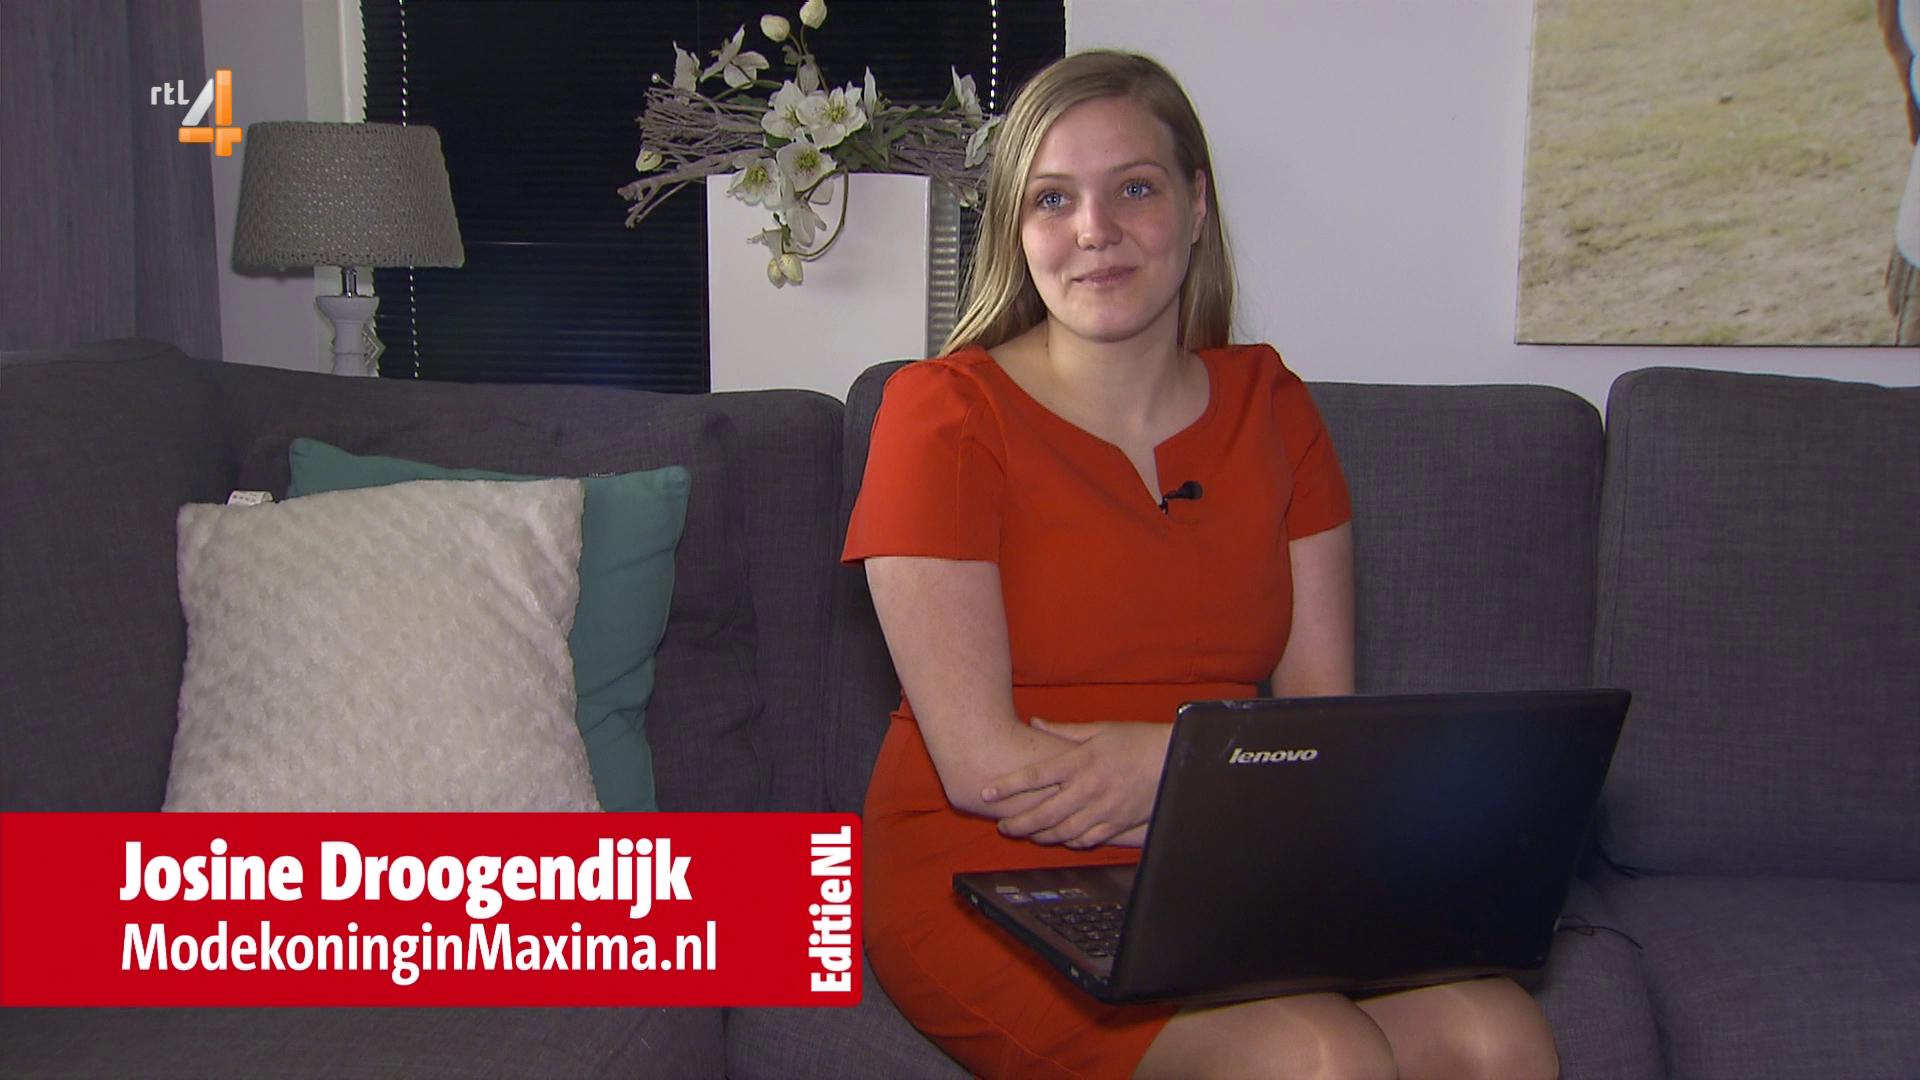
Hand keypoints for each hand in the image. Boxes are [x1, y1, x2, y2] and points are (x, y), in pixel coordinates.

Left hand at [980, 720, 1169, 848]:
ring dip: (1040, 835)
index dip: (1008, 785)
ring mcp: (1103, 810)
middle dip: (1018, 822)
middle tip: (1002, 826)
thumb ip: (1064, 731)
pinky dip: (1069, 842)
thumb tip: (1035, 722)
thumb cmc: (1136, 741)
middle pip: (1044, 812)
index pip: (1036, 776)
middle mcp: (1089, 788)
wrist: (1175, 760)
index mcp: (1082, 761)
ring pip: (1062, 831)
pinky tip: (1059, 839)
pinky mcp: (1117, 824)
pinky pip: (1086, 839)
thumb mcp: (1100, 729)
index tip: (987, 791)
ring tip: (1026, 834)